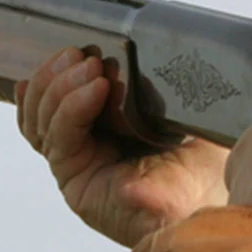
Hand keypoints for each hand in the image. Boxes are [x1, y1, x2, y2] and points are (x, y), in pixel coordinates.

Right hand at [17, 47, 229, 246]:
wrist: (209, 204)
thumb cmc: (202, 169)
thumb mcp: (182, 113)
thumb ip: (162, 85)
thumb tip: (158, 47)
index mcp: (104, 133)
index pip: (58, 101)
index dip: (55, 74)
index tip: (76, 50)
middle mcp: (85, 151)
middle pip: (42, 108)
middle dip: (55, 74)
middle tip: (81, 55)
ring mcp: (78, 168)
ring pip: (43, 121)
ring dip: (61, 87)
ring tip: (91, 68)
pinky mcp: (77, 183)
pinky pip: (61, 139)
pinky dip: (72, 109)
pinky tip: (96, 89)